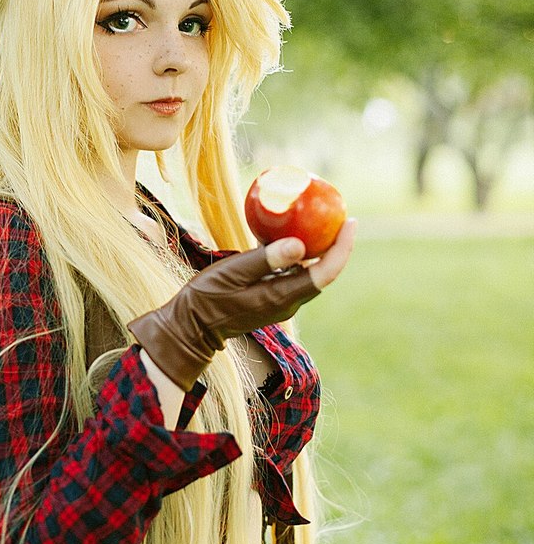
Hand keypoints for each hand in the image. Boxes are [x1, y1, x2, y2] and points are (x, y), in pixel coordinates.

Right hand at [129, 235, 331, 392]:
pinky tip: (293, 237)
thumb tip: (301, 246)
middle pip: (324, 273)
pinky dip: (301, 256)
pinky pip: (295, 275)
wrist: (193, 327)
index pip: (324, 273)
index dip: (342, 248)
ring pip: (311, 274)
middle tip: (341, 216)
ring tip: (323, 222)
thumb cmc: (208, 298)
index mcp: (282, 296)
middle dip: (337, 246)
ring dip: (321, 250)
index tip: (350, 222)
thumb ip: (265, 260)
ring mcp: (281, 302)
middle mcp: (288, 302)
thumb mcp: (233, 273)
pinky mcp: (272, 298)